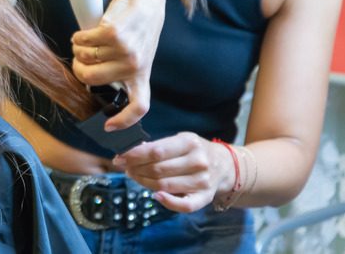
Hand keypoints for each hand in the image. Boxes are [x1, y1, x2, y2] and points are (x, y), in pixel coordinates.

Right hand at [71, 0, 163, 129]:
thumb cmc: (135, 22)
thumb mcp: (135, 50)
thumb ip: (119, 67)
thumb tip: (91, 80)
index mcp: (142, 74)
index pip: (139, 106)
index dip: (124, 121)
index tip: (108, 127)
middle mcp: (135, 65)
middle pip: (91, 79)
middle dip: (78, 67)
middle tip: (80, 57)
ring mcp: (126, 50)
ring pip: (85, 58)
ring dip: (79, 48)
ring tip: (86, 40)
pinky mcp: (115, 34)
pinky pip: (84, 41)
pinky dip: (79, 36)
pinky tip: (84, 32)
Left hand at [111, 132, 234, 212]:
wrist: (224, 165)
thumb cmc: (195, 150)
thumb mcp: (181, 140)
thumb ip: (160, 146)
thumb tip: (132, 152)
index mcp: (189, 142)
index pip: (156, 151)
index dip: (134, 155)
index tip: (120, 157)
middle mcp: (198, 162)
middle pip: (158, 169)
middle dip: (135, 169)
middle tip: (124, 167)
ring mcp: (202, 181)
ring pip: (165, 186)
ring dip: (144, 182)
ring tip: (133, 176)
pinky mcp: (205, 197)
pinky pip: (184, 206)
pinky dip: (167, 202)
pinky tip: (155, 195)